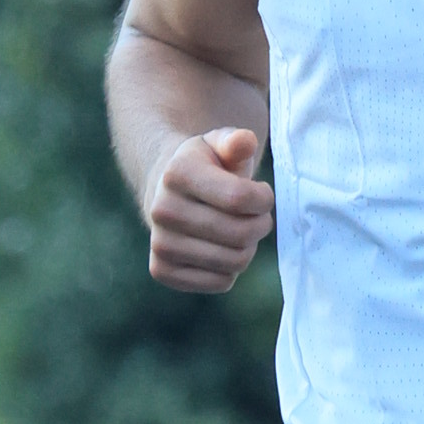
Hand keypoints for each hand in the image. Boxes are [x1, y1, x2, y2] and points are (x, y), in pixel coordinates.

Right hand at [145, 125, 273, 291]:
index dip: (264, 199)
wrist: (167, 193)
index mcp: (177, 173)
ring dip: (248, 248)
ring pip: (234, 261)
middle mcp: (162, 210)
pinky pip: (221, 282)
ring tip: (240, 230)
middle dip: (261, 225)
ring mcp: (159, 244)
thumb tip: (244, 142)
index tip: (262, 192)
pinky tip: (221, 249)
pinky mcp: (162, 271)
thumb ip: (236, 141)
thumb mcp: (220, 144)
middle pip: (240, 234)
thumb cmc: (206, 167)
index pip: (239, 198)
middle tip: (257, 216)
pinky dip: (231, 269)